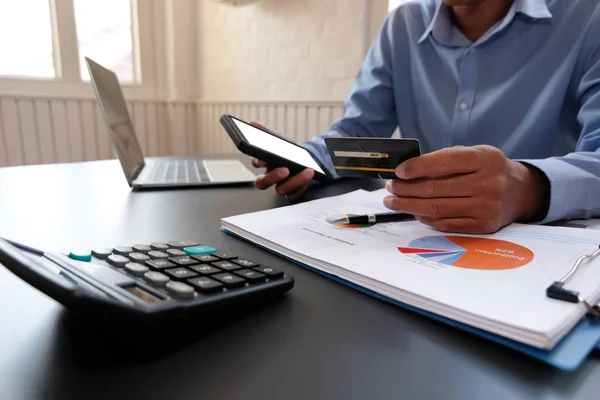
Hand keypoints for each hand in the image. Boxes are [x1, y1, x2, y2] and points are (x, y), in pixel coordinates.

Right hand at [249, 122, 313, 200]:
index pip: (255, 163)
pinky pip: (294, 195)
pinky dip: (302, 186)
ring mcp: (280, 186)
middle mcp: (269, 176)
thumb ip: (267, 132)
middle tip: (285, 169)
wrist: (306, 159)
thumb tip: (253, 123)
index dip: (258, 162)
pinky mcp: (291, 192)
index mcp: (263, 162)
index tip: (264, 159)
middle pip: (262, 183)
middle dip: (273, 177)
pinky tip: (309, 177)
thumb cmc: (289, 150)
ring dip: (294, 181)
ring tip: (307, 170)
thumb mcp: (280, 139)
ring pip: (280, 190)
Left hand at [384, 145, 549, 233]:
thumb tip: (408, 171)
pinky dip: (425, 218)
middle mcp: (488, 183)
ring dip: (408, 205)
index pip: (445, 162)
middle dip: (406, 189)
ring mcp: (486, 207)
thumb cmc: (488, 170)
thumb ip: (446, 160)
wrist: (520, 192)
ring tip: (393, 200)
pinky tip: (413, 211)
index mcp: (485, 159)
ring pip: (436, 208)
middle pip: (435, 188)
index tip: (399, 171)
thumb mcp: (474, 155)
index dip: (417, 167)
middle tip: (390, 187)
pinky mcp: (482, 226)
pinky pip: (445, 223)